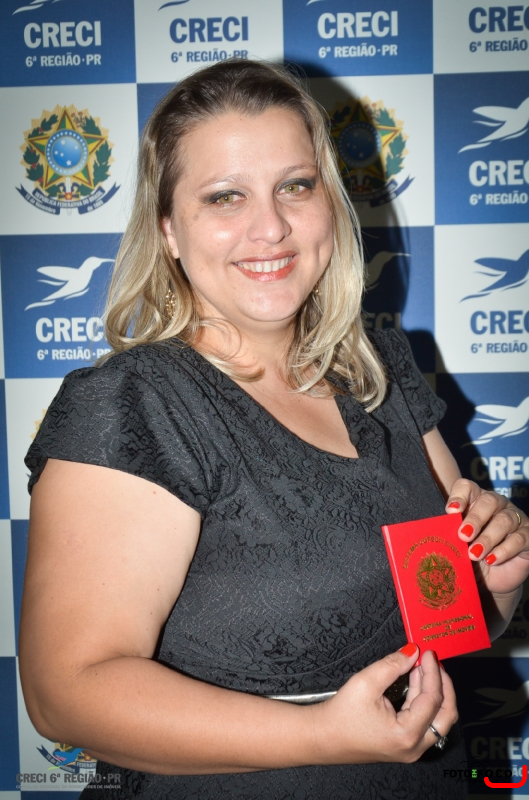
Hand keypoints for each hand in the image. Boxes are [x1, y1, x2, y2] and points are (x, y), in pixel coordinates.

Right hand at [311, 645, 456, 763]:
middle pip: (445, 715)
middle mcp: (414, 747)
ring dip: (433, 692)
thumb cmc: (341, 714)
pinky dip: (424, 702)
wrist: (322, 737)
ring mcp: (410, 750)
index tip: (428, 653)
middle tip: (433, 663)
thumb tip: (413, 651)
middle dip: (443, 686)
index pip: (432, 699)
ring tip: (422, 668)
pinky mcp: (404, 746)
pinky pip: (424, 723)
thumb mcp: (366, 682)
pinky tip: (415, 682)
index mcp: (407, 734)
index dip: (433, 672)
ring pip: (437, 720)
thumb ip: (393, 665)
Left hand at [446, 478, 528, 596]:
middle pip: (488, 501)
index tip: (451, 511)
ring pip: (504, 521)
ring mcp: (515, 518)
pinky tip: (492, 560)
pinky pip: (519, 539)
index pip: (467, 487)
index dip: (459, 496)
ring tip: (474, 554)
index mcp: (475, 500)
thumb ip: (450, 535)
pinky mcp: (528, 536)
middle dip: (475, 519)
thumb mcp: (458, 545)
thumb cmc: (470, 555)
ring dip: (487, 538)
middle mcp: (497, 505)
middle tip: (463, 536)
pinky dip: (504, 550)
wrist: (491, 578)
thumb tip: (436, 533)